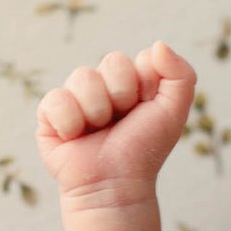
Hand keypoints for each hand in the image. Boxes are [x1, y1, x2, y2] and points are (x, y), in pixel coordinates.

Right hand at [35, 40, 196, 204]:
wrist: (114, 186)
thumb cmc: (144, 151)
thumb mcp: (174, 112)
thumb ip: (181, 75)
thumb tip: (158, 44)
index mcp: (131, 83)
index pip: (136, 58)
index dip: (144, 84)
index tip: (145, 108)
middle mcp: (102, 87)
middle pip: (112, 62)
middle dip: (123, 95)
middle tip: (122, 122)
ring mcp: (75, 98)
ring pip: (84, 76)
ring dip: (98, 110)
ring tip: (99, 132)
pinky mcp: (49, 114)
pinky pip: (57, 99)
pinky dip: (71, 123)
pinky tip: (76, 138)